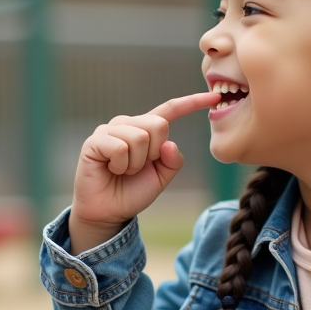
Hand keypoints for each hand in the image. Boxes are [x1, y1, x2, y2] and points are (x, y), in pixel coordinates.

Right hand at [69, 92, 218, 253]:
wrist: (109, 211)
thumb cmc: (133, 192)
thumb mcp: (162, 177)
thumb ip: (173, 160)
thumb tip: (169, 143)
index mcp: (146, 129)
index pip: (170, 110)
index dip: (192, 103)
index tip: (215, 98)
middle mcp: (128, 124)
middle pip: (158, 125)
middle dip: (154, 153)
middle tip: (137, 168)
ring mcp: (110, 130)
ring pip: (139, 137)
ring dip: (135, 163)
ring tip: (123, 170)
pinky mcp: (95, 141)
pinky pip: (119, 147)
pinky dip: (120, 165)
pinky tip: (111, 169)